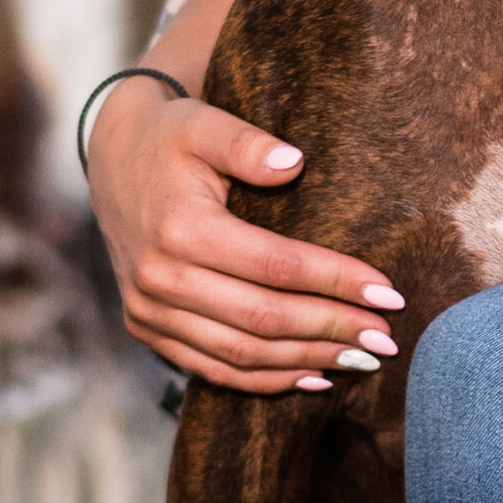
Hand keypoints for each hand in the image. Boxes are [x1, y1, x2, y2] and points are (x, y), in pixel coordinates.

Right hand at [85, 76, 402, 395]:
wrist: (113, 160)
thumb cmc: (173, 138)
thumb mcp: (206, 123)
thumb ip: (247, 143)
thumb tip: (295, 162)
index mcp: (179, 228)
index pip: (275, 266)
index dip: (336, 281)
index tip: (389, 292)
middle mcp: (158, 278)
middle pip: (263, 319)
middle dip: (333, 330)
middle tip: (387, 337)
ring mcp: (148, 311)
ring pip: (241, 354)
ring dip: (307, 361)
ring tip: (363, 359)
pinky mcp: (146, 329)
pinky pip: (212, 370)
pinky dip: (266, 379)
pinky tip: (314, 376)